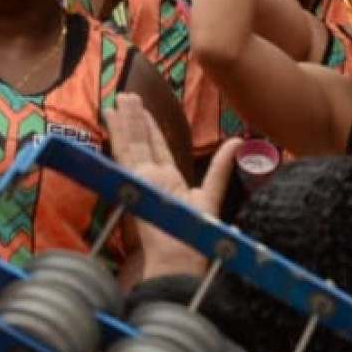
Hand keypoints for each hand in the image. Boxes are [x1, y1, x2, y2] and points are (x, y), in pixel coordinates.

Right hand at [103, 91, 238, 284]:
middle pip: (141, 141)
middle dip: (134, 118)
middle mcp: (151, 177)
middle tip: (126, 95)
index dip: (148, 127)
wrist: (180, 256)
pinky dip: (117, 131)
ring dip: (125, 119)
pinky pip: (124, 151)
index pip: (155, 147)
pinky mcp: (133, 180)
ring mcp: (140, 178)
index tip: (140, 108)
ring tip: (120, 98)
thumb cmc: (195, 233)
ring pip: (131, 142)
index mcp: (167, 180)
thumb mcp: (212, 194)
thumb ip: (221, 166)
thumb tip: (237, 141)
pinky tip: (113, 115)